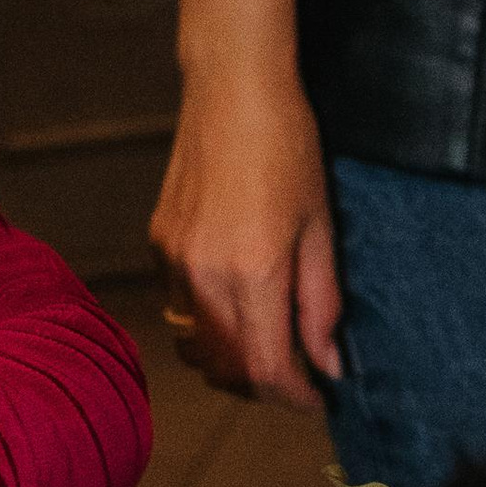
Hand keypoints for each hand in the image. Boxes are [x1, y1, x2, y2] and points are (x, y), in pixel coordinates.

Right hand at [150, 66, 342, 406]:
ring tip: (266, 342)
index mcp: (252, 273)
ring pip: (195, 344)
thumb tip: (326, 364)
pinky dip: (207, 321)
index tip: (318, 396)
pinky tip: (235, 296)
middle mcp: (203, 276)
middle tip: (298, 372)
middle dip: (263, 385)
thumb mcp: (321, 228)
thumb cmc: (288, 148)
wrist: (232, 89)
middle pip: (224, 369)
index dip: (294, 397)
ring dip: (230, 360)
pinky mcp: (158, 242)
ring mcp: (173, 260)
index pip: (264, 370)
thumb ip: (321, 304)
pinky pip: (179, 306)